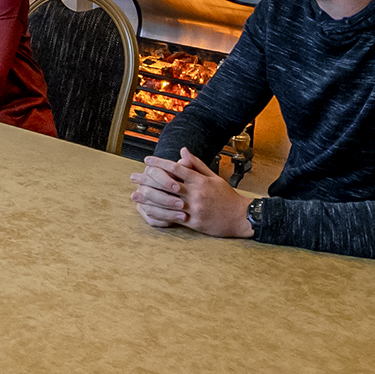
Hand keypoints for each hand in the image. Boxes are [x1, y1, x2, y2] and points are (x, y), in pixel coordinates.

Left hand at [130, 148, 252, 236]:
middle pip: (167, 184)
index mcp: (200, 180)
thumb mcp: (214, 177)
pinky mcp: (194, 222)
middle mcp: (196, 193)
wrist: (241, 217)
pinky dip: (159, 214)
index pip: (177, 168)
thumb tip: (182, 151)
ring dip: (148, 198)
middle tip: (133, 177)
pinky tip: (148, 211)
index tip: (147, 160)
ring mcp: (195, 208)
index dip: (160, 163)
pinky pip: (173, 218)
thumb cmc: (226, 196)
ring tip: (135, 195)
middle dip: (148, 180)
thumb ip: (196, 164)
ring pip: (167, 202)